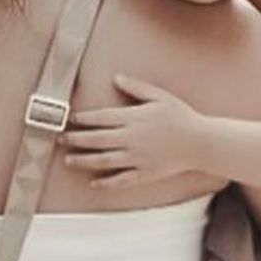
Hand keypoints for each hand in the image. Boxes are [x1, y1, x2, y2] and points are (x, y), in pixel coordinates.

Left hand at [62, 74, 207, 188]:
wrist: (201, 142)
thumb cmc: (181, 116)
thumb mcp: (159, 96)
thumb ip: (136, 87)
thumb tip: (117, 78)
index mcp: (134, 118)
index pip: (101, 118)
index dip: (83, 119)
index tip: (69, 119)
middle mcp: (132, 139)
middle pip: (97, 140)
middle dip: (75, 140)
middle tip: (59, 139)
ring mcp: (137, 158)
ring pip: (104, 161)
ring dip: (83, 161)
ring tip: (68, 160)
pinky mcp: (145, 173)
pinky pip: (121, 180)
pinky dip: (106, 182)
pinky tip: (94, 183)